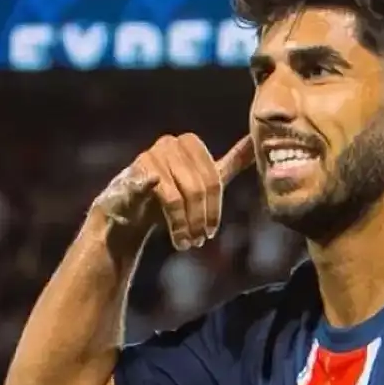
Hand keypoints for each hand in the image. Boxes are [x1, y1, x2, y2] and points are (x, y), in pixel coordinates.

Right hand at [92, 134, 254, 250]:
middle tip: (198, 241)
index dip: (214, 209)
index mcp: (190, 143)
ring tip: (184, 243)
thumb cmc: (168, 198)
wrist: (126, 214)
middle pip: (199, 188)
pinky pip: (150, 186)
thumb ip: (230, 163)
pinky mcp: (133, 173)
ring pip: (179, 196)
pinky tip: (157, 197)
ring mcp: (150, 156)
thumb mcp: (202, 181)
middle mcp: (170, 144)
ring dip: (182, 225)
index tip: (210, 231)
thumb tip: (256, 141)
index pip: (214, 179)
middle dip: (200, 219)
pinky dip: (153, 191)